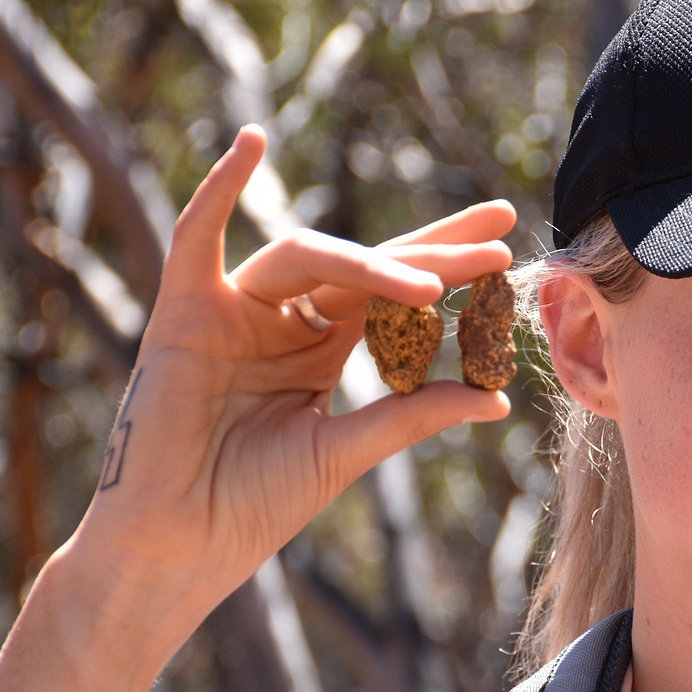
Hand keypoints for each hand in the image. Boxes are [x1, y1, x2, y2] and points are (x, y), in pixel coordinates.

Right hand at [0, 127, 515, 691]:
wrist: (183, 547)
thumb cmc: (254, 506)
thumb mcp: (349, 451)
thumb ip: (415, 415)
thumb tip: (498, 398)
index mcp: (325, 346)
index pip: (396, 290)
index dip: (448, 265)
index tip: (508, 248)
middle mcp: (285, 318)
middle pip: (365, 265)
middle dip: (433, 246)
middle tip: (498, 227)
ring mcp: (234, 310)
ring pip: (309, 259)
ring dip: (372, 265)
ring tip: (432, 286)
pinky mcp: (184, 314)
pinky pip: (196, 239)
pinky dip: (218, 190)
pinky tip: (250, 144)